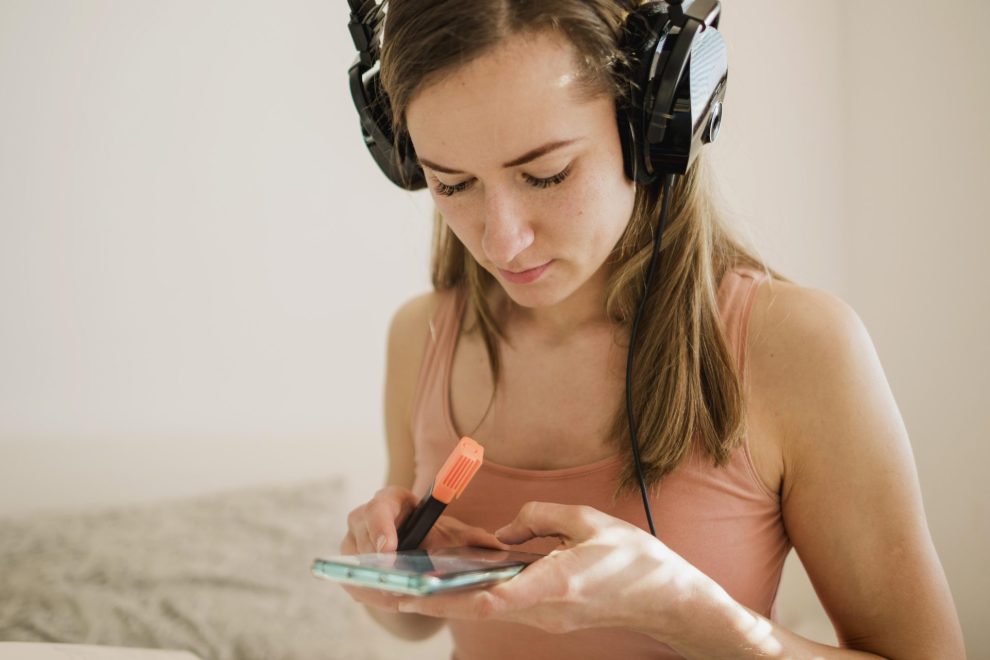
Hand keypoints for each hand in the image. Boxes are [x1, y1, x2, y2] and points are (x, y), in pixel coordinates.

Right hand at [339, 485, 507, 610]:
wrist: (421, 554)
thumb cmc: (437, 539)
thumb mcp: (457, 538)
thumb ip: (476, 540)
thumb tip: (498, 547)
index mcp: (395, 500)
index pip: (382, 503)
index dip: (383, 525)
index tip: (390, 548)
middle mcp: (369, 515)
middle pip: (362, 528)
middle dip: (373, 554)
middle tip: (389, 577)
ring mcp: (355, 537)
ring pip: (352, 554)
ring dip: (369, 575)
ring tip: (389, 595)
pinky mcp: (350, 561)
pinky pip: (349, 575)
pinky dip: (364, 588)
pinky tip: (382, 599)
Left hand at [393, 502, 712, 637]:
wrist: (667, 599)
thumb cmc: (635, 559)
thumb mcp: (588, 521)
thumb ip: (540, 517)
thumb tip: (504, 530)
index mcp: (555, 584)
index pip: (494, 597)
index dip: (449, 595)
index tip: (411, 590)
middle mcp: (544, 609)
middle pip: (474, 609)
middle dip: (425, 602)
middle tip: (380, 592)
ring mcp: (545, 619)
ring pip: (482, 610)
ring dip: (442, 600)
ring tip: (397, 586)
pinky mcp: (547, 618)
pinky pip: (500, 607)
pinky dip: (468, 595)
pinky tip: (444, 583)